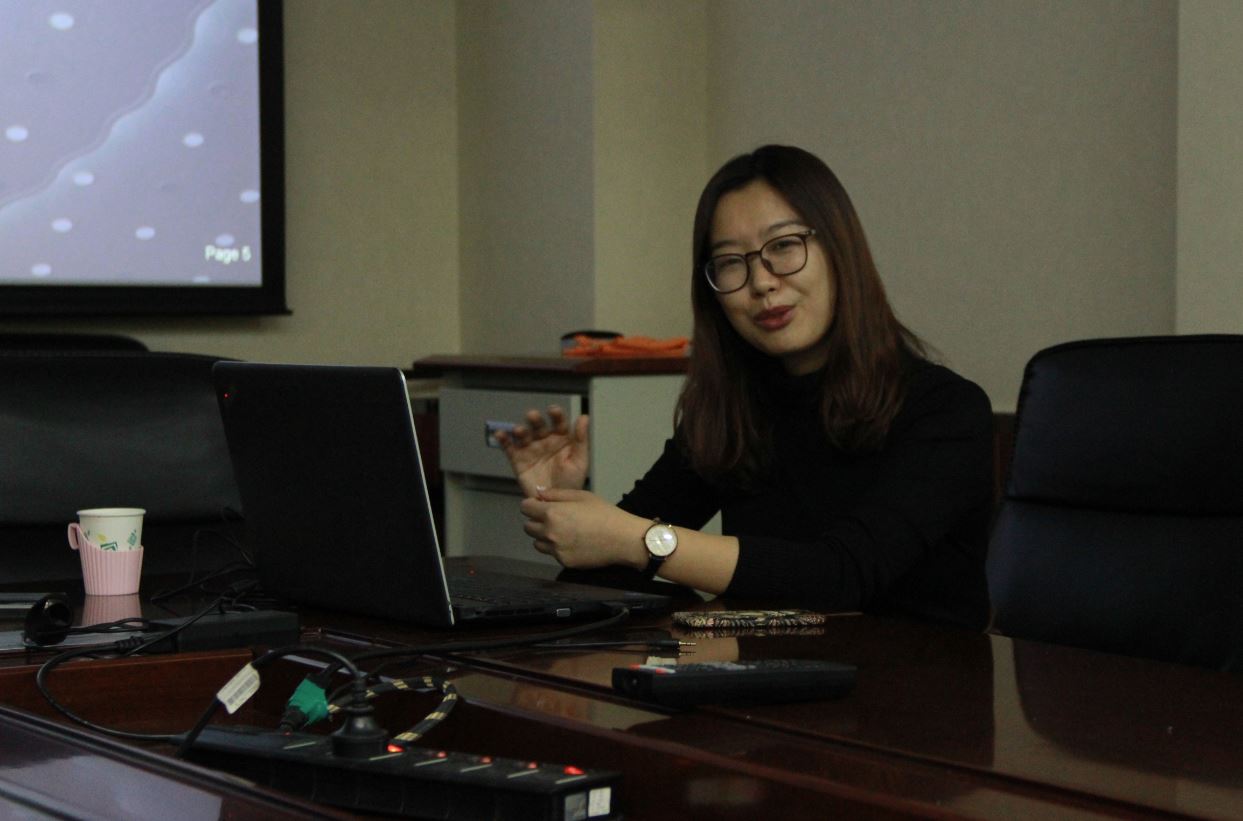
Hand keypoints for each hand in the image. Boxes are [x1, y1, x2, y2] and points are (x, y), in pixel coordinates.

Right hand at [493, 405, 589, 497]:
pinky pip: (510, 448)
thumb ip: (581, 440)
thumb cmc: (570, 483)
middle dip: (535, 420)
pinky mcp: (518, 460)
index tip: (553, 411)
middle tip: (532, 416)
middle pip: (539, 426)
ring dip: (520, 430)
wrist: (555, 503)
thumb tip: (583, 417)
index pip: (558, 422)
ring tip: (519, 430)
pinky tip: (500, 434)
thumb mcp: (580, 461)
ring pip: (524, 435)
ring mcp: (531, 449)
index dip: (556, 415)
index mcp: (561, 438)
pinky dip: (503, 440)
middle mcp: (545, 440)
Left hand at [518, 488, 646, 570]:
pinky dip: (557, 548)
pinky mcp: (563, 562)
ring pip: (537, 543)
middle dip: (537, 521)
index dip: (532, 505)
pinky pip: (552, 553)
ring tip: (563, 532)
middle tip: (554, 518)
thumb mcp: (581, 496)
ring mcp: (555, 550)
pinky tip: (573, 543)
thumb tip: (538, 492)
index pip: (525, 508)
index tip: (541, 505)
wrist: (622, 539)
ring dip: (544, 537)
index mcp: (552, 513)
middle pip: (528, 527)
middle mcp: (549, 533)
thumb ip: (556, 494)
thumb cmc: (604, 513)